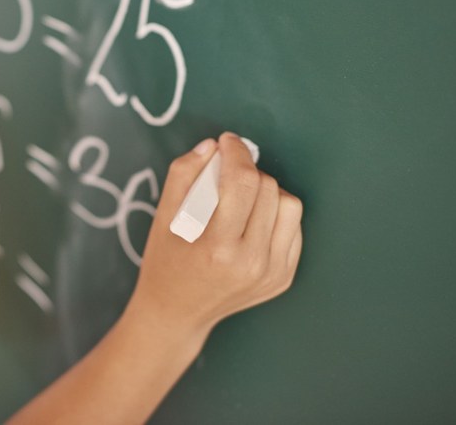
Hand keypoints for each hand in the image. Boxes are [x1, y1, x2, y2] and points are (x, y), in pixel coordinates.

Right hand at [129, 132, 302, 335]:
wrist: (177, 312)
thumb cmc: (165, 260)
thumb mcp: (162, 217)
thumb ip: (183, 175)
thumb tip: (212, 146)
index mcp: (217, 247)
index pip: (242, 182)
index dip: (236, 152)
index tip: (226, 142)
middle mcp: (251, 262)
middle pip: (267, 188)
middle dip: (246, 171)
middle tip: (226, 174)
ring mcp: (272, 273)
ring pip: (289, 204)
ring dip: (266, 190)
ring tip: (242, 198)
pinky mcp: (284, 277)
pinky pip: (294, 227)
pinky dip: (275, 213)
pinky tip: (252, 220)